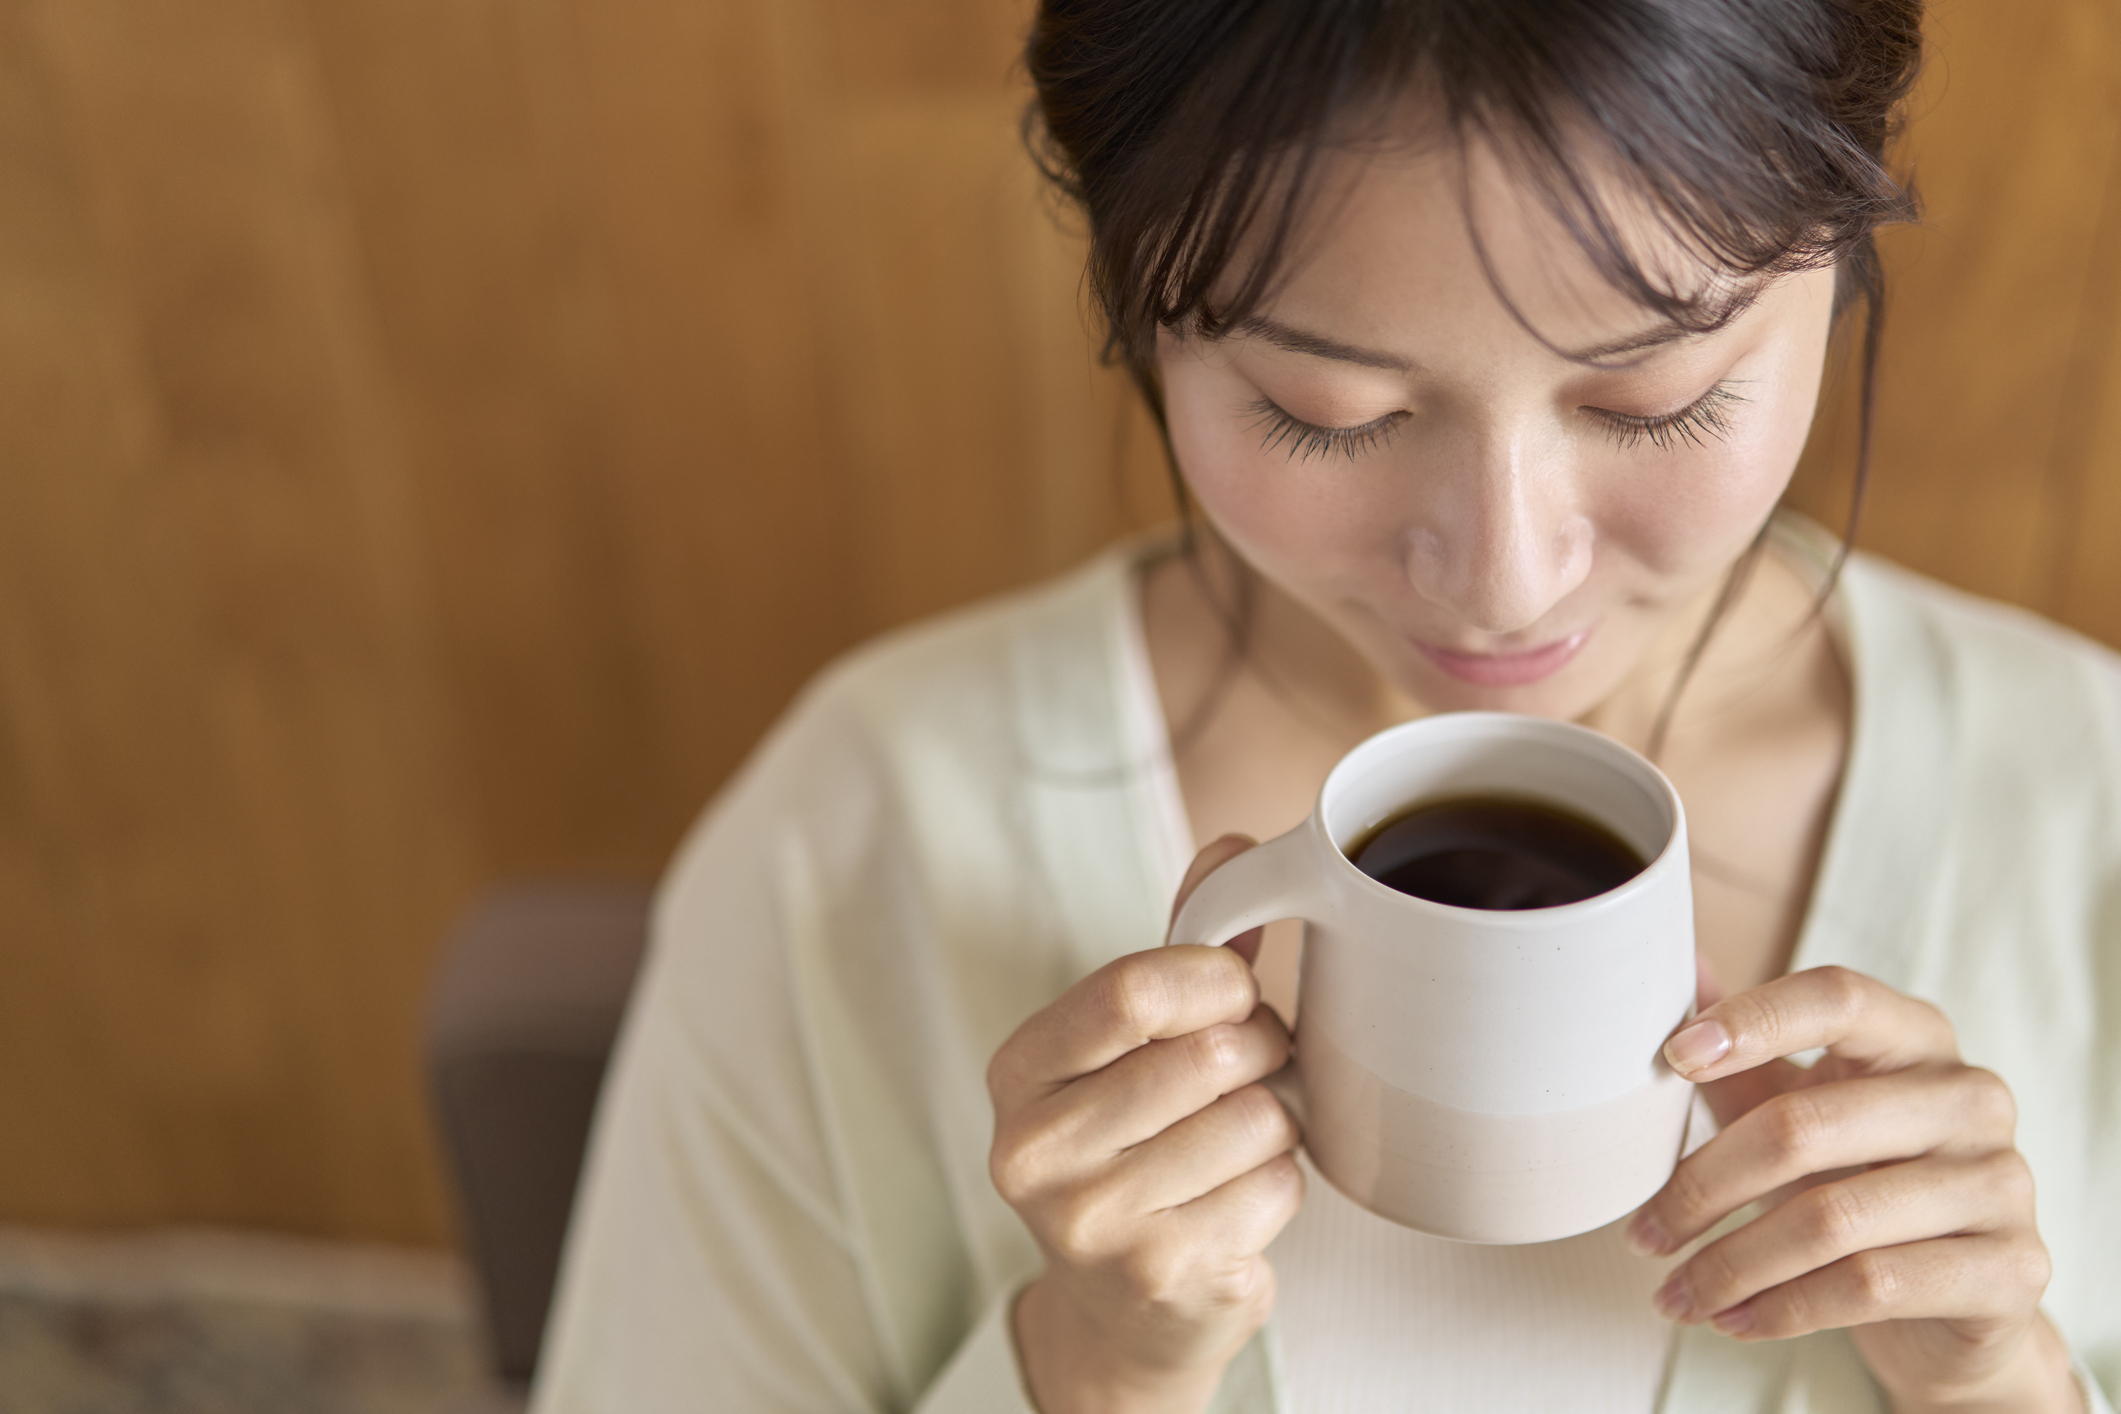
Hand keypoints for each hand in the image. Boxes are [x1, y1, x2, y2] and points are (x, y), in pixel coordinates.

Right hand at [987, 835, 1301, 1413]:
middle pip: (1207, 1055)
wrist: (1121, 1310)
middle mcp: (1035, 1149)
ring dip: (1274, 1124)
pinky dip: (1279, 1187)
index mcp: (1019, 1070)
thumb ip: (1180, 950)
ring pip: (1253, 1119)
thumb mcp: (1136, 1045)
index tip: (1232, 993)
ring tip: (1236, 1140)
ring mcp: (1091, 1221)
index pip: (1132, 990)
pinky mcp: (1157, 1274)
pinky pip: (1274, 1188)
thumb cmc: (1136, 1148)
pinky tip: (1235, 1201)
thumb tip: (1235, 848)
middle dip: (1259, 1052)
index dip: (1214, 980)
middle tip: (1248, 1072)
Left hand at [1628, 965, 2080, 1412]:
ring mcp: (2000, 1183)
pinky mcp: (2011, 1271)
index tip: (1672, 1058)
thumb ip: (1746, 1052)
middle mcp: (1971, 1098)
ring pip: (1830, 1219)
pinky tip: (1732, 1321)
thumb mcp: (1801, 1109)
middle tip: (1642, 1233)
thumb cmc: (1863, 1184)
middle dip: (1703, 1187)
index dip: (1751, 1021)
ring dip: (1730, 1264)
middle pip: (1805, 1124)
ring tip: (1674, 1293)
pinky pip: (1871, 1286)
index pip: (1836, 997)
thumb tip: (1681, 964)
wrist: (1956, 1309)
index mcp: (1917, 1037)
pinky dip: (1782, 1309)